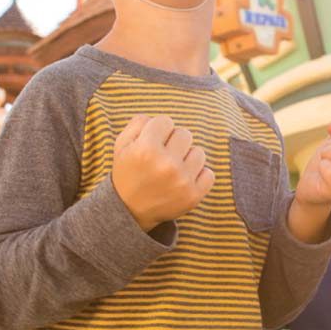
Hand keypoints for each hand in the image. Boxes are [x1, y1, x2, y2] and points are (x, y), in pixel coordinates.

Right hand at [111, 114, 213, 230]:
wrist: (130, 211)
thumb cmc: (127, 173)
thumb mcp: (121, 146)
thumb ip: (138, 123)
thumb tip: (159, 118)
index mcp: (146, 149)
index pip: (166, 121)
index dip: (158, 130)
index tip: (153, 142)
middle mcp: (166, 164)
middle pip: (185, 134)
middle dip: (174, 142)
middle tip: (163, 156)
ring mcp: (182, 181)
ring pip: (199, 152)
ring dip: (187, 158)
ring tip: (172, 169)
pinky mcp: (194, 196)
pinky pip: (209, 173)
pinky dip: (198, 175)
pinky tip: (182, 180)